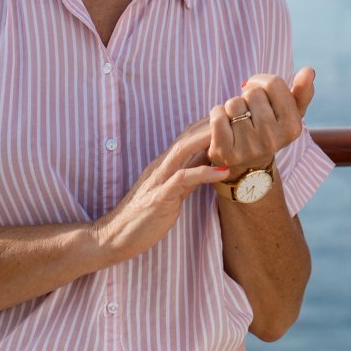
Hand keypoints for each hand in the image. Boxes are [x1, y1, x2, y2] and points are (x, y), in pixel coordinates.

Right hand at [92, 123, 226, 263]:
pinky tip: (223, 172)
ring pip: (183, 151)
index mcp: (164, 165)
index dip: (207, 125)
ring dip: (207, 140)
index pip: (187, 137)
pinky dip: (203, 173)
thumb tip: (208, 165)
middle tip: (235, 115)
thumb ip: (187, 176)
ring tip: (231, 133)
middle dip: (210, 124)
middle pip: (187, 137)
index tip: (230, 118)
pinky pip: (182, 179)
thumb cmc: (144, 215)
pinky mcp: (160, 197)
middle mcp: (161, 166)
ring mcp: (159, 180)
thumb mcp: (170, 191)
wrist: (115, 236)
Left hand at [207, 66, 315, 173]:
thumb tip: (309, 70)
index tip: (258, 93)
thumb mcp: (289, 113)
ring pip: (234, 103)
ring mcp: (248, 148)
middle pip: (252, 93)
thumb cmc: (267, 130)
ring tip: (237, 121)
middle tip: (249, 114)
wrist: (245, 165)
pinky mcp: (225, 153)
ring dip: (232, 107)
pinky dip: (217, 115)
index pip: (273, 83)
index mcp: (292, 127)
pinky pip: (218, 116)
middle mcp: (272, 140)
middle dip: (247, 98)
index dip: (260, 82)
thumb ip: (301, 91)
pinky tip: (224, 126)